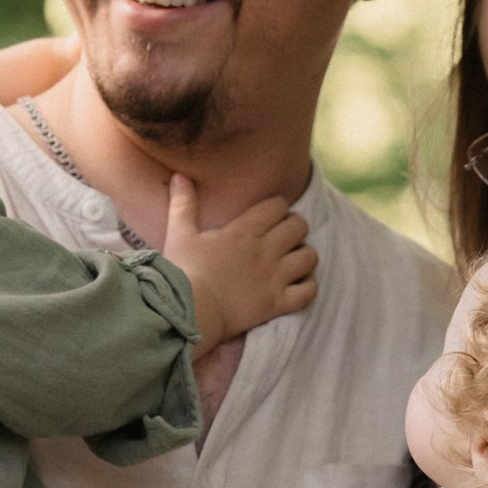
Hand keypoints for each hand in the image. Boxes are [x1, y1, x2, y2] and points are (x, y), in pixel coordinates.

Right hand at [165, 174, 316, 351]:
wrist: (187, 311)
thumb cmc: (181, 272)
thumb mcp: (179, 233)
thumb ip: (183, 204)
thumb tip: (178, 176)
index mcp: (244, 231)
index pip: (277, 206)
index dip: (278, 208)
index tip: (271, 215)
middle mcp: (264, 250)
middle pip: (299, 226)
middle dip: (295, 228)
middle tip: (285, 237)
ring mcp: (273, 278)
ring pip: (309, 257)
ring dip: (305, 256)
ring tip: (294, 260)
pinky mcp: (276, 304)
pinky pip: (308, 292)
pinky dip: (308, 287)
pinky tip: (299, 285)